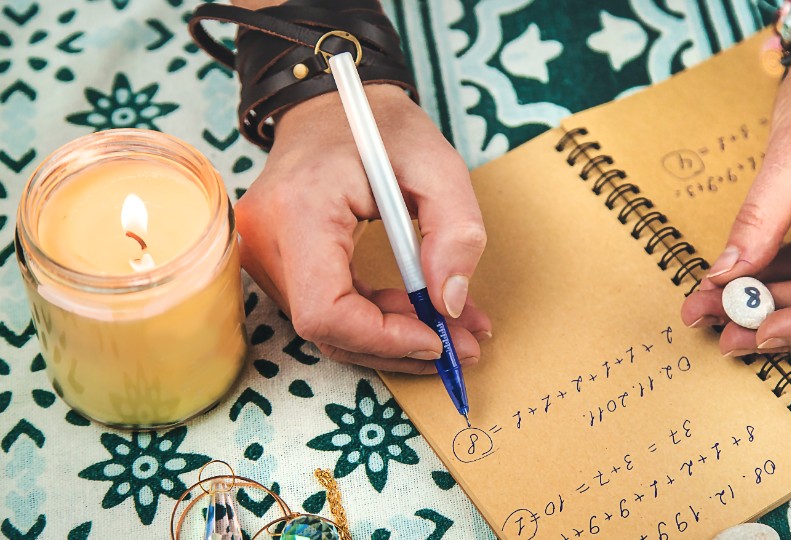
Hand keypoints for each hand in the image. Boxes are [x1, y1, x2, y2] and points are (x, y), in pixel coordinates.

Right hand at [236, 84, 490, 372]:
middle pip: (327, 329)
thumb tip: (450, 303)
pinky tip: (417, 313)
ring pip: (328, 329)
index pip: (325, 310)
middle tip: (462, 343)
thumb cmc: (381, 128)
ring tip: (450, 326)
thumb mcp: (438, 165)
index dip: (383, 339)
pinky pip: (325, 310)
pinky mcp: (275, 262)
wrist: (331, 107)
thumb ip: (456, 231)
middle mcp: (266, 238)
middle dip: (399, 346)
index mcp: (301, 209)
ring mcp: (263, 254)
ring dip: (392, 338)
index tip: (438, 337)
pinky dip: (375, 321)